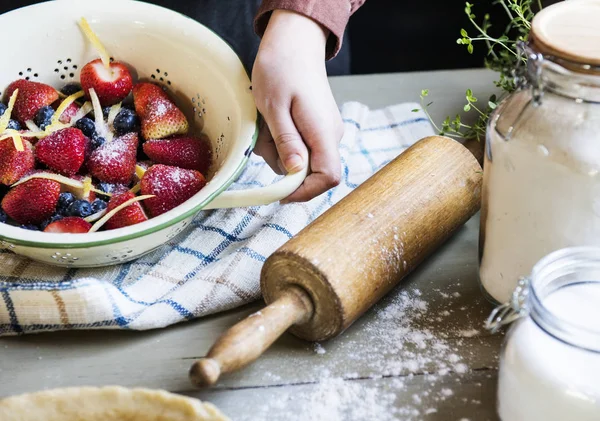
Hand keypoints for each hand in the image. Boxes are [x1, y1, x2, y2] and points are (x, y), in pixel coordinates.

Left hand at [252, 10, 343, 202]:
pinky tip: (272, 121)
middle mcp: (330, 135)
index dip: (305, 191)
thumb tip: (293, 172)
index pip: (328, 177)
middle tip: (262, 138)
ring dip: (276, 150)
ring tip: (265, 122)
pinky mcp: (317, 127)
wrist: (295, 41)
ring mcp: (325, 131)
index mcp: (323, 131)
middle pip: (311, 172)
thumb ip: (286, 141)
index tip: (279, 190)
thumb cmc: (281, 67)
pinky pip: (299, 146)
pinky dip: (281, 140)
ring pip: (301, 160)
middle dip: (281, 165)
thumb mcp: (274, 106)